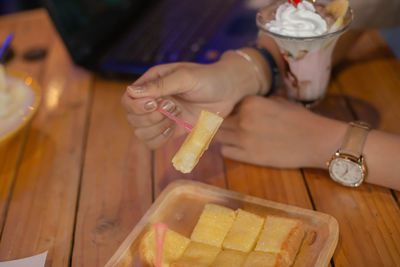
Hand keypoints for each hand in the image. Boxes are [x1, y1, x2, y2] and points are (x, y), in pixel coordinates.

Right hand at [121, 56, 259, 148]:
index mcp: (152, 83)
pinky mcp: (172, 129)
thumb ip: (160, 85)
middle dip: (151, 118)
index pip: (128, 100)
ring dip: (157, 129)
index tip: (157, 104)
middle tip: (174, 107)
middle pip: (132, 119)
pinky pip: (154, 142)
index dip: (137, 107)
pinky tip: (175, 128)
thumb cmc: (209, 78)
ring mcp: (161, 116)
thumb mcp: (186, 77)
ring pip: (141, 133)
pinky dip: (161, 139)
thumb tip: (131, 91)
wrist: (230, 91)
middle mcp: (152, 100)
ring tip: (177, 116)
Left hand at [217, 96, 346, 167]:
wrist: (316, 141)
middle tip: (228, 125)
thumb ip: (256, 102)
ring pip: (217, 136)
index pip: (227, 104)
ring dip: (223, 135)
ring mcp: (243, 139)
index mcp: (250, 103)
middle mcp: (243, 120)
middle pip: (218, 120)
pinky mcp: (248, 157)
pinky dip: (228, 148)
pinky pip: (225, 152)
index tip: (232, 112)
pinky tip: (237, 146)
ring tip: (231, 136)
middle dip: (222, 122)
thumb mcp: (277, 101)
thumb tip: (242, 103)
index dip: (229, 109)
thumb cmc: (300, 118)